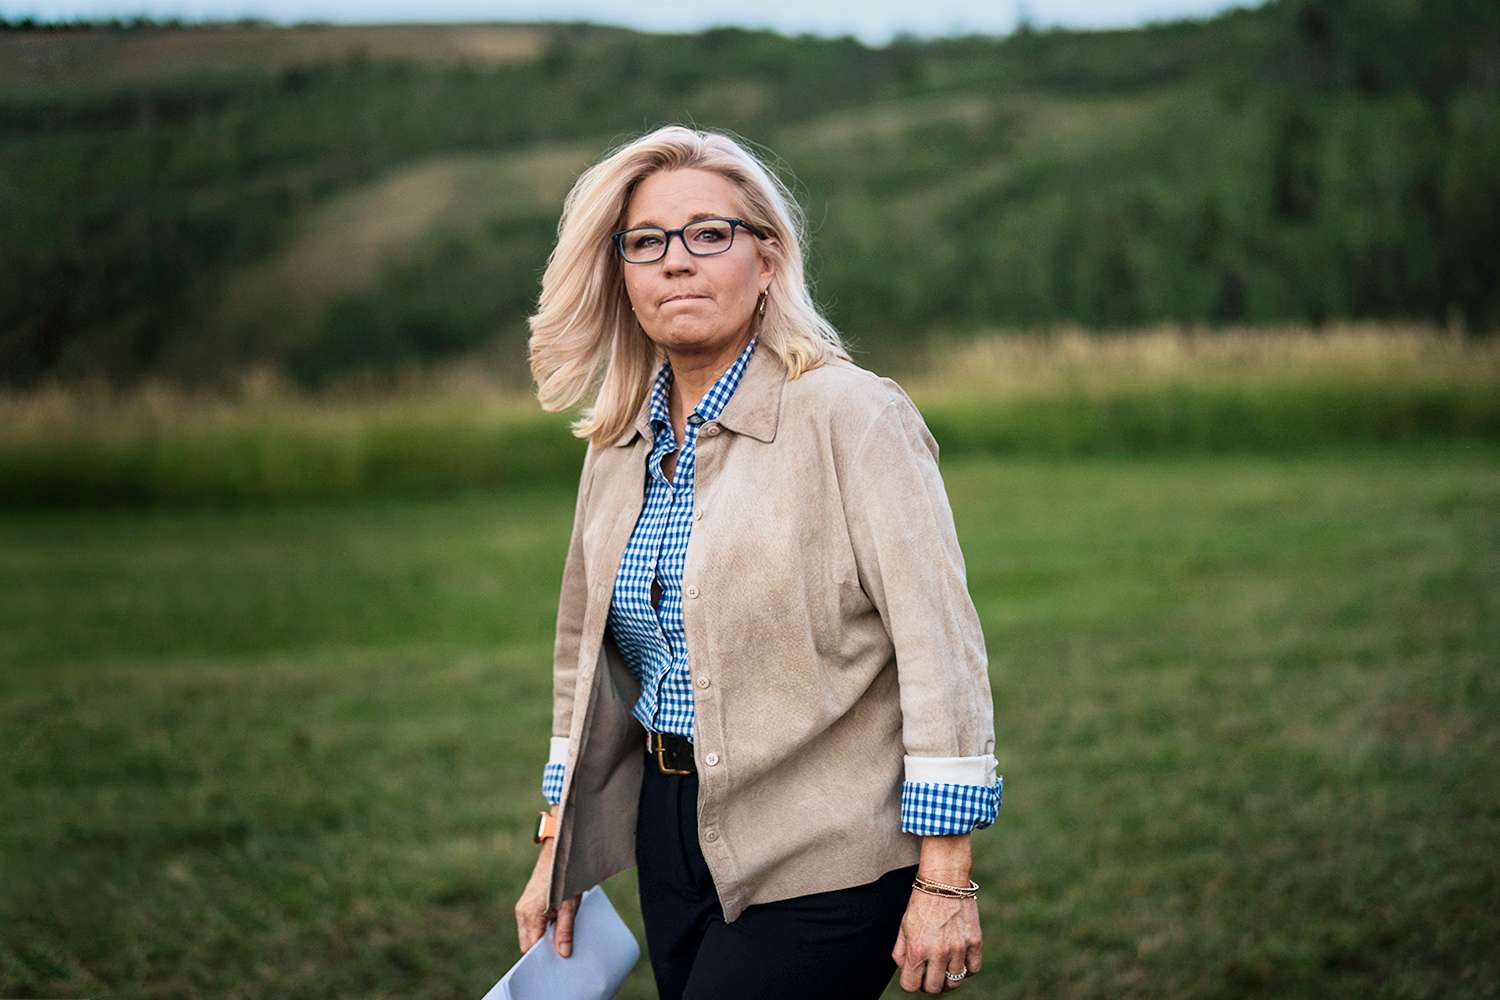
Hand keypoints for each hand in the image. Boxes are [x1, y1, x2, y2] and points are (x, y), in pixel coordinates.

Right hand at [514, 833, 581, 958]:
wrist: (560, 850)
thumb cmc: (565, 874)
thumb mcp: (569, 904)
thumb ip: (565, 929)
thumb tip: (563, 953)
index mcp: (528, 914)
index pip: (530, 948)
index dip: (542, 958)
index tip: (556, 963)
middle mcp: (522, 913)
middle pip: (530, 943)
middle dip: (544, 950)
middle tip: (562, 953)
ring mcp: (525, 908)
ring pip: (532, 934)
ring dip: (546, 939)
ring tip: (563, 941)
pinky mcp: (530, 903)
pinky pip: (535, 924)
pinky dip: (545, 929)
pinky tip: (559, 928)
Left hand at [891, 889, 981, 992]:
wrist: (944, 880)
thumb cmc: (921, 902)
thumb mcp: (903, 925)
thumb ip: (900, 952)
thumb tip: (905, 970)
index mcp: (917, 949)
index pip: (911, 985)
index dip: (910, 982)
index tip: (913, 974)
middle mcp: (938, 952)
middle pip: (934, 988)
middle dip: (928, 983)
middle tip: (929, 972)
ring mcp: (959, 948)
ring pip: (954, 982)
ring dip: (947, 978)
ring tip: (944, 967)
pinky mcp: (975, 942)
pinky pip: (973, 969)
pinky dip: (966, 970)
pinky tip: (959, 960)